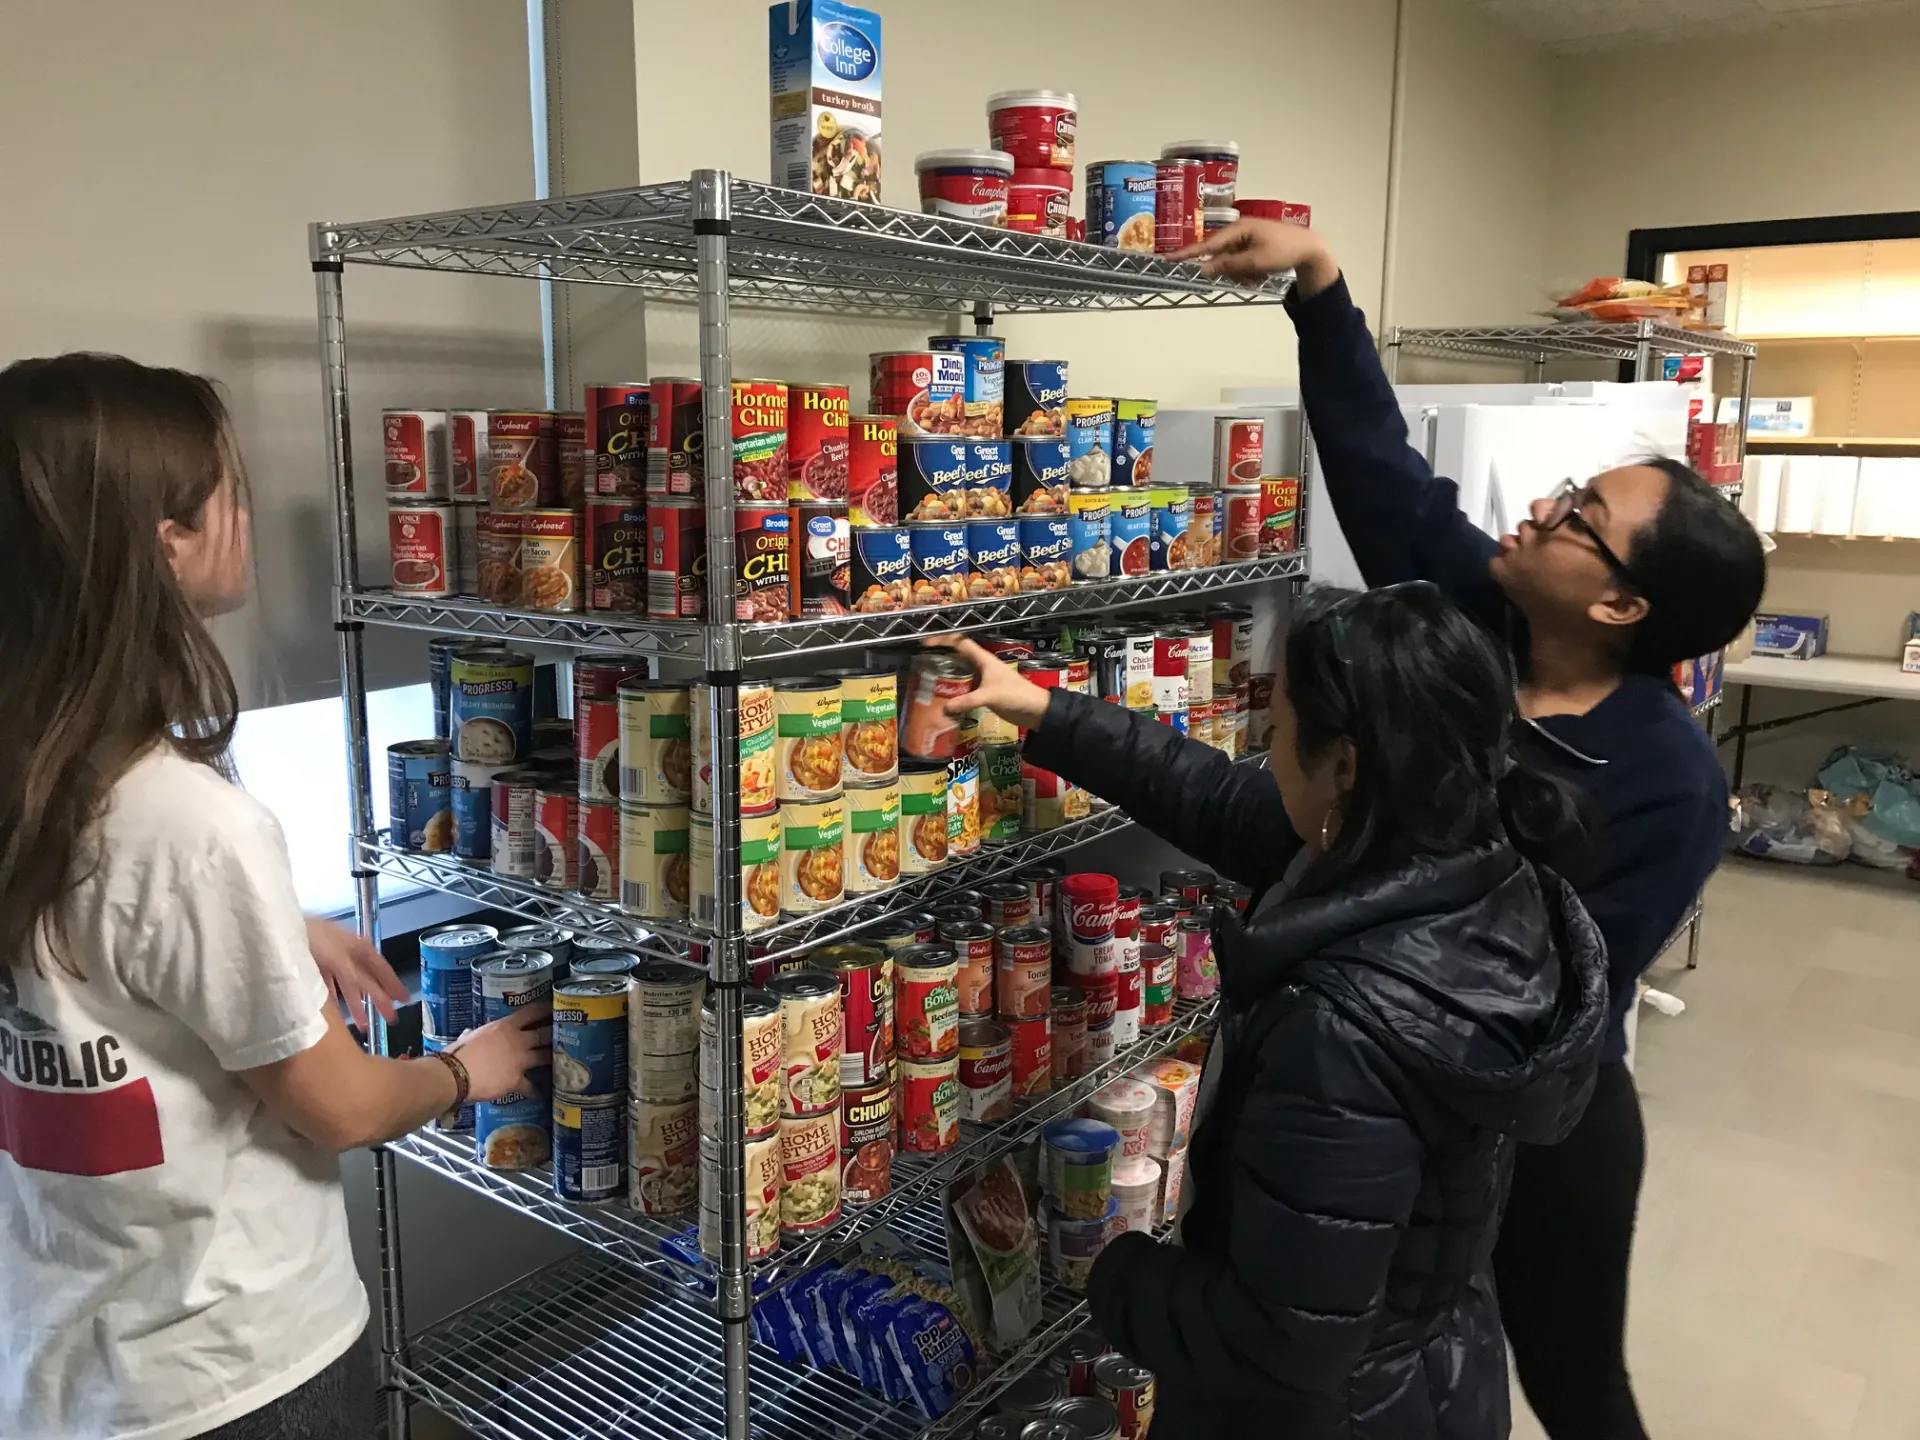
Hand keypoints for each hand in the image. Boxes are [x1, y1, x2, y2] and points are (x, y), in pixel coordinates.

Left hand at [306, 917, 409, 1023]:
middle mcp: (346, 952)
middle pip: (366, 979)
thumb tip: (370, 993)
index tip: (405, 1000)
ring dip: (356, 1005)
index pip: (380, 968)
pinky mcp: (311, 966)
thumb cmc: (311, 937)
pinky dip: (336, 998)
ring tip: (362, 1026)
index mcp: (357, 946)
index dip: (393, 984)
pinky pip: (329, 985)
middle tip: (391, 1019)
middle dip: (379, 999)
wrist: (277, 929)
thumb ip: (353, 976)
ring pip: (348, 985)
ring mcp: (328, 959)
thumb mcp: (336, 956)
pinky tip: (337, 1010)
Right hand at [447, 1004, 551, 1103]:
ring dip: (550, 1058)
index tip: (551, 1008)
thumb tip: (469, 1034)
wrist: (457, 1075)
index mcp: (505, 1026)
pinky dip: (534, 1090)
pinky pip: (530, 1086)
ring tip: (559, 1058)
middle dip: (553, 1033)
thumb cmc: (459, 1052)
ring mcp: (520, 1061)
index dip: (543, 1009)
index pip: (530, 1013)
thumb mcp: (468, 1037)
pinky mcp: (517, 1080)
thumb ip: (473, 1035)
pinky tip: (539, 1093)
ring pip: (543, 1057)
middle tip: (561, 1033)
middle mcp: (517, 1041)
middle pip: (543, 1034)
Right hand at [925, 635, 1052, 730]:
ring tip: (927, 681)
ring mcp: (983, 679)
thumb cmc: (1015, 695)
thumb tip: (944, 709)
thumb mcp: (989, 696)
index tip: (925, 643)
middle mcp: (981, 666)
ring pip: (960, 673)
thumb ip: (966, 701)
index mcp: (983, 659)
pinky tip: (943, 699)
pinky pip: (964, 688)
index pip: (960, 643)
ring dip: (946, 676)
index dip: (943, 640)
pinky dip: (954, 692)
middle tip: (922, 664)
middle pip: (957, 657)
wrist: (1034, 710)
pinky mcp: (984, 693)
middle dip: (940, 658)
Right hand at [1173, 221, 1337, 296]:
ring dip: (1242, 274)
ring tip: (1259, 277)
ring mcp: (1246, 240)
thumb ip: (1228, 264)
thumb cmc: (1283, 251)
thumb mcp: (1255, 261)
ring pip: (1231, 264)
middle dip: (1232, 271)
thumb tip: (1204, 268)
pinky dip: (1248, 273)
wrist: (1310, 250)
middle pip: (1221, 257)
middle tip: (1251, 277)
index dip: (1188, 252)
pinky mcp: (1252, 248)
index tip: (1169, 258)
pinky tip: (1261, 275)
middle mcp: (1240, 232)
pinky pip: (1241, 264)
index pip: (1208, 243)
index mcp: (1239, 229)